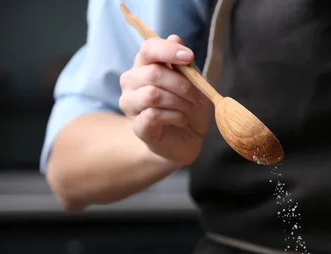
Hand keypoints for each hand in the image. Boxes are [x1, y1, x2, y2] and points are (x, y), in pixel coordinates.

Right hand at [119, 35, 211, 164]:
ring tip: (190, 109)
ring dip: (180, 102)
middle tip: (199, 97)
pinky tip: (181, 120)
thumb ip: (185, 64)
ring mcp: (130, 104)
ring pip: (153, 95)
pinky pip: (154, 115)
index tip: (189, 57)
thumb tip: (175, 37)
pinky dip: (175, 116)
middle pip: (153, 73)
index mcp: (145, 66)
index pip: (148, 48)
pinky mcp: (137, 126)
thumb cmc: (189, 108)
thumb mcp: (194, 83)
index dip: (168, 50)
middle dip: (182, 85)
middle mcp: (132, 82)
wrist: (188, 140)